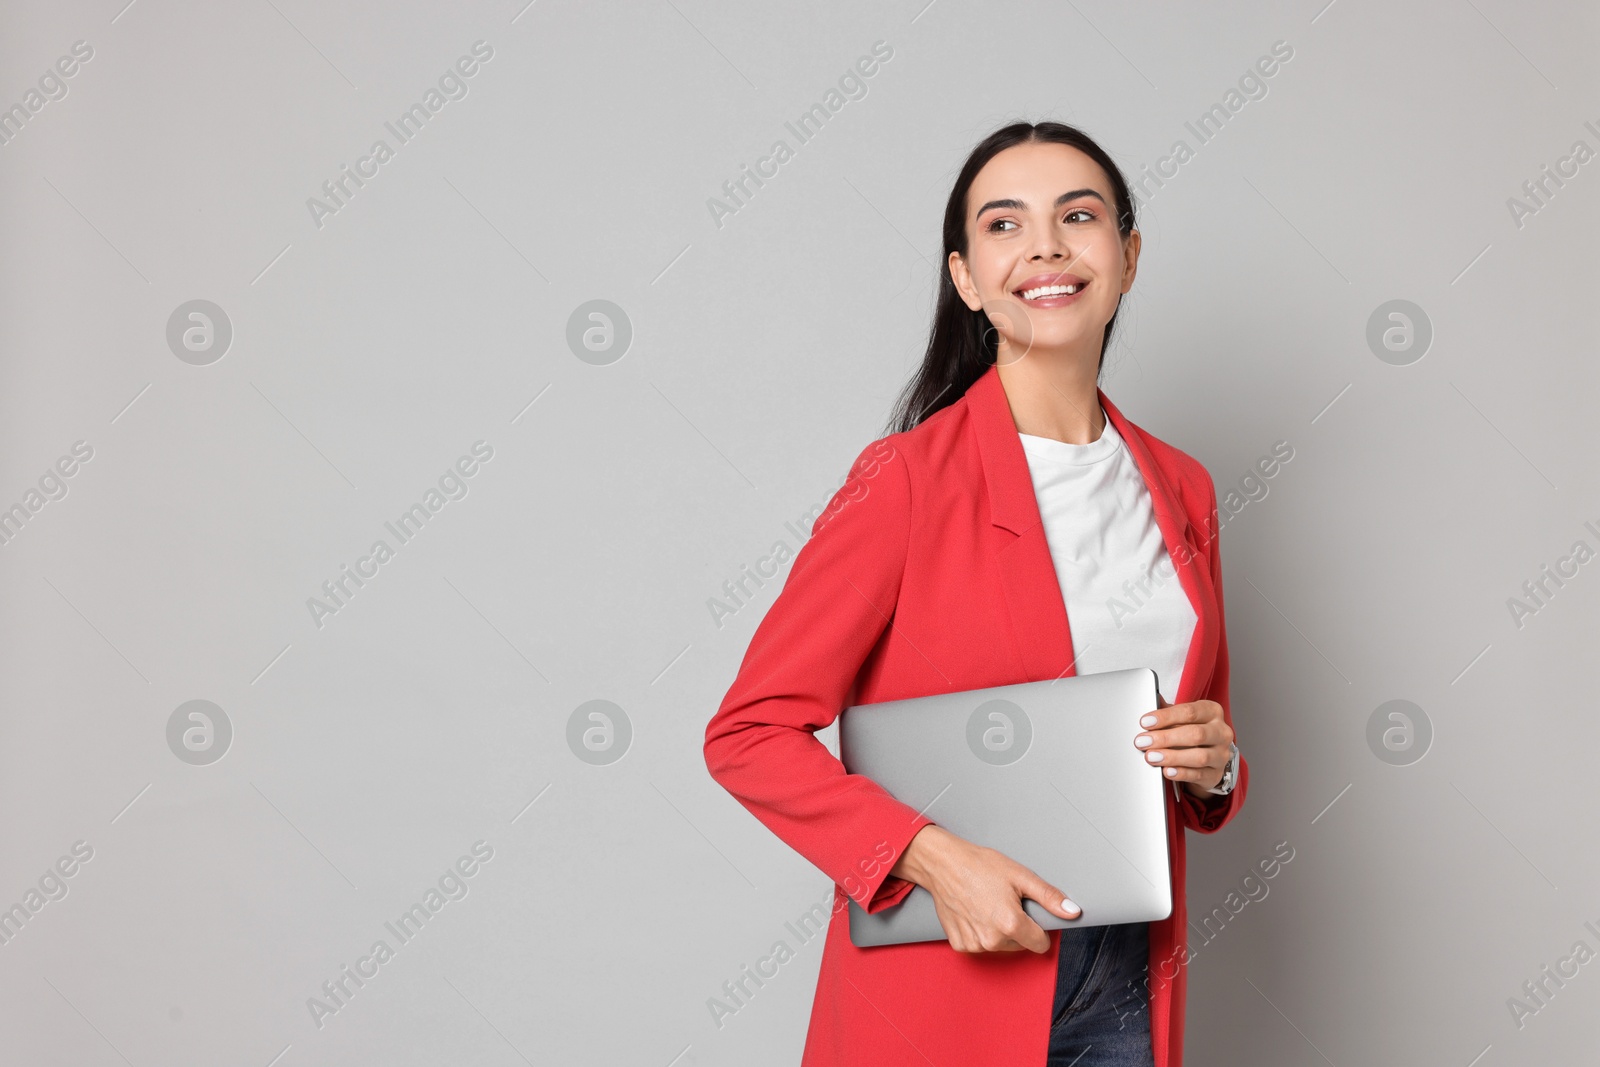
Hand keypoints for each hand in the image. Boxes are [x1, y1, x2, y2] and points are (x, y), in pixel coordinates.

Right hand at [888, 825, 1081, 953]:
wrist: (943, 864)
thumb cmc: (979, 866)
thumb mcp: (1020, 875)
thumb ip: (1049, 897)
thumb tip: (1073, 911)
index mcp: (1010, 924)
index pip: (1041, 944)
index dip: (1039, 928)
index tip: (1028, 914)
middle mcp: (992, 939)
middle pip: (1020, 945)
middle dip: (1018, 928)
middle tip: (1004, 903)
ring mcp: (974, 944)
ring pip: (1000, 946)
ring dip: (998, 931)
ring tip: (987, 905)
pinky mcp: (959, 944)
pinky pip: (979, 945)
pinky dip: (979, 932)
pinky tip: (974, 913)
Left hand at [1133, 695, 1233, 797]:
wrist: (1207, 756)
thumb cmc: (1191, 731)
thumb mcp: (1181, 717)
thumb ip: (1167, 710)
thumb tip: (1152, 699)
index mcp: (1212, 712)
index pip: (1190, 712)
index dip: (1166, 717)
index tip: (1145, 722)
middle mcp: (1221, 732)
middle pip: (1196, 734)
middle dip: (1166, 738)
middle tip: (1143, 741)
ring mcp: (1221, 754)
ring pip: (1200, 757)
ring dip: (1172, 757)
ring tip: (1151, 756)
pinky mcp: (1216, 774)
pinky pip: (1199, 775)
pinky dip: (1181, 773)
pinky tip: (1167, 770)